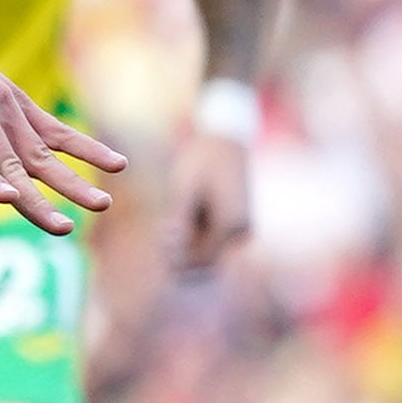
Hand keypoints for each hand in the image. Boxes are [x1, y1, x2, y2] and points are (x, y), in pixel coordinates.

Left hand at [0, 19, 126, 235]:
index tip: (6, 198)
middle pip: (11, 162)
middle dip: (38, 198)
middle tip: (63, 229)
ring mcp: (6, 107)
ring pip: (41, 152)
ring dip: (71, 181)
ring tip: (102, 205)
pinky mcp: (21, 105)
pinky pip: (56, 130)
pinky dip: (85, 148)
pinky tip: (116, 164)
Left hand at [172, 130, 252, 269]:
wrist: (226, 141)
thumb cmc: (202, 161)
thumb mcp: (184, 187)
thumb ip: (178, 218)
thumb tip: (168, 245)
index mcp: (231, 226)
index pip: (199, 260)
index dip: (175, 257)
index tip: (159, 234)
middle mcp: (242, 234)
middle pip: (202, 260)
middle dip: (180, 252)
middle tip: (163, 224)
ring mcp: (242, 233)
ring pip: (205, 253)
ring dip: (186, 243)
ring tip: (179, 211)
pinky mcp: (236, 228)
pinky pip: (210, 242)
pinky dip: (194, 234)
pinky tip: (188, 210)